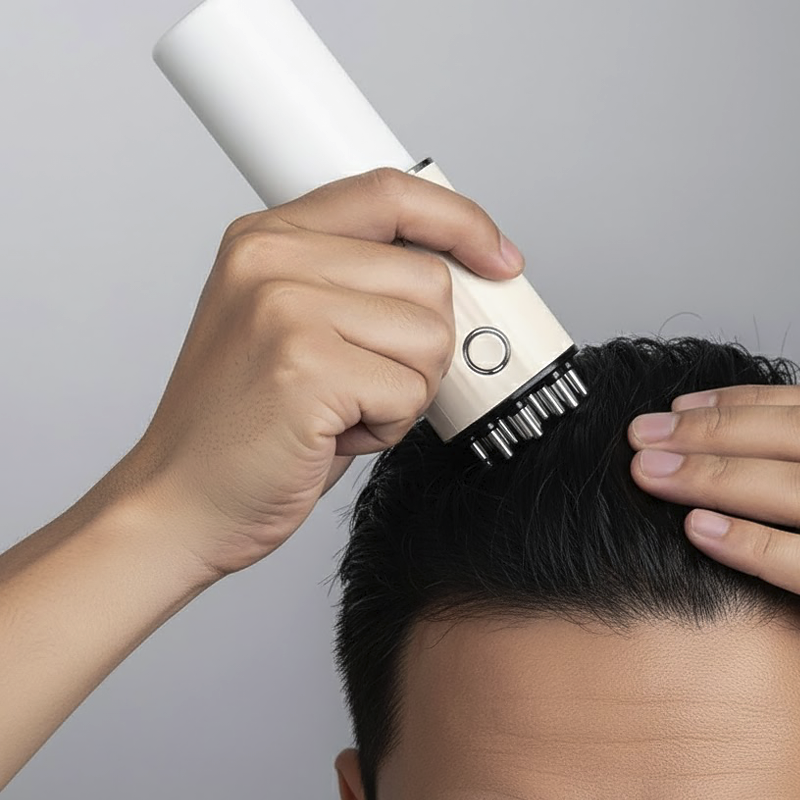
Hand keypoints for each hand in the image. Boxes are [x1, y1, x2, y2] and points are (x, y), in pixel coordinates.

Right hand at [105, 167, 523, 577]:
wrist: (181, 500)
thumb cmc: (242, 426)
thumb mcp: (289, 327)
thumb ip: (357, 285)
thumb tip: (458, 277)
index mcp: (265, 239)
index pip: (390, 194)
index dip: (460, 221)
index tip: (497, 256)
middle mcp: (270, 261)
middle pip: (428, 278)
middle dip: (421, 347)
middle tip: (366, 382)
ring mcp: (285, 310)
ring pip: (431, 336)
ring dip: (405, 390)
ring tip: (342, 409)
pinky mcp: (305, 366)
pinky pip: (410, 392)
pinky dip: (388, 427)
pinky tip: (334, 434)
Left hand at [628, 385, 799, 593]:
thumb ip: (792, 466)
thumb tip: (720, 446)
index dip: (738, 402)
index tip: (677, 405)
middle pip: (792, 437)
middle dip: (710, 432)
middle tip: (641, 436)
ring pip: (793, 489)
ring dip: (714, 475)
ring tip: (651, 473)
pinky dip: (753, 543)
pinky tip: (698, 530)